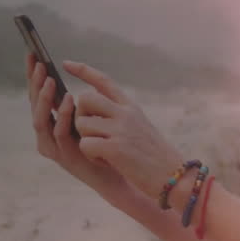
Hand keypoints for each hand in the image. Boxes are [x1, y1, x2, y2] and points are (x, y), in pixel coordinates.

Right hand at [25, 52, 130, 200]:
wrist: (117, 176)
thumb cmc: (104, 146)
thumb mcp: (89, 120)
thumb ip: (80, 104)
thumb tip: (76, 76)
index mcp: (51, 124)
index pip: (37, 96)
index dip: (33, 76)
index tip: (33, 54)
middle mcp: (47, 136)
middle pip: (34, 106)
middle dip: (36, 84)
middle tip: (40, 64)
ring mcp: (54, 148)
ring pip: (41, 120)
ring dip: (45, 99)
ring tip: (51, 80)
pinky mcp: (65, 157)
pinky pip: (59, 133)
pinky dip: (62, 116)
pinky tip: (69, 100)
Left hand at [61, 59, 184, 202]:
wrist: (174, 176)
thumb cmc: (155, 156)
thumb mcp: (141, 127)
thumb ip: (120, 115)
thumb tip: (92, 104)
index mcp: (131, 107)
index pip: (103, 81)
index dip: (83, 71)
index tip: (65, 64)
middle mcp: (126, 113)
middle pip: (85, 99)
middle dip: (79, 115)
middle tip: (91, 132)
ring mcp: (121, 129)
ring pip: (82, 124)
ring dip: (86, 140)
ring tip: (103, 153)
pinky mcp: (116, 148)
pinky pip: (85, 144)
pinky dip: (91, 156)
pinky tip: (106, 162)